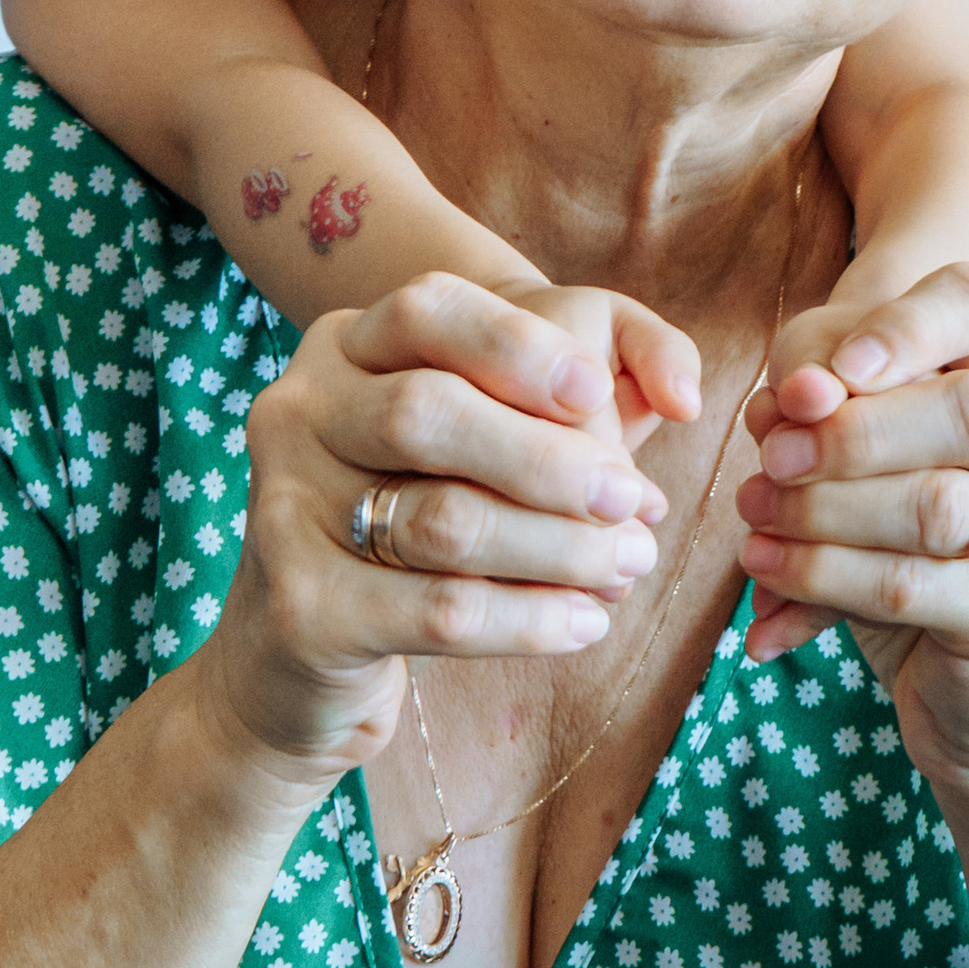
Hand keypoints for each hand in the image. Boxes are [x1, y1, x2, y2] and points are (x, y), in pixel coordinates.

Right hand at [195, 275, 673, 789]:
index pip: (427, 309)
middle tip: (634, 505)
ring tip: (626, 568)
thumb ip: (589, 387)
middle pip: (429, 412)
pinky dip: (532, 618)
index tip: (595, 391)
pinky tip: (585, 622)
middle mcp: (297, 413)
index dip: (517, 346)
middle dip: (550, 460)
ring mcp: (284, 509)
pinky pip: (441, 608)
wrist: (295, 658)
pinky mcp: (302, 607)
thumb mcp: (490, 443)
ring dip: (560, 548)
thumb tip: (684, 393)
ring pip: (444, 519)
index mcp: (344, 349)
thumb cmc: (419, 528)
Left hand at [734, 277, 968, 803]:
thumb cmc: (904, 561)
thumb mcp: (850, 469)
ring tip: (756, 522)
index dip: (900, 327)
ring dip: (824, 511)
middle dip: (852, 435)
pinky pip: (912, 584)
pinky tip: (770, 578)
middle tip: (770, 461)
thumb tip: (790, 406)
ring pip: (939, 504)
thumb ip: (817, 417)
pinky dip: (825, 577)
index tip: (816, 379)